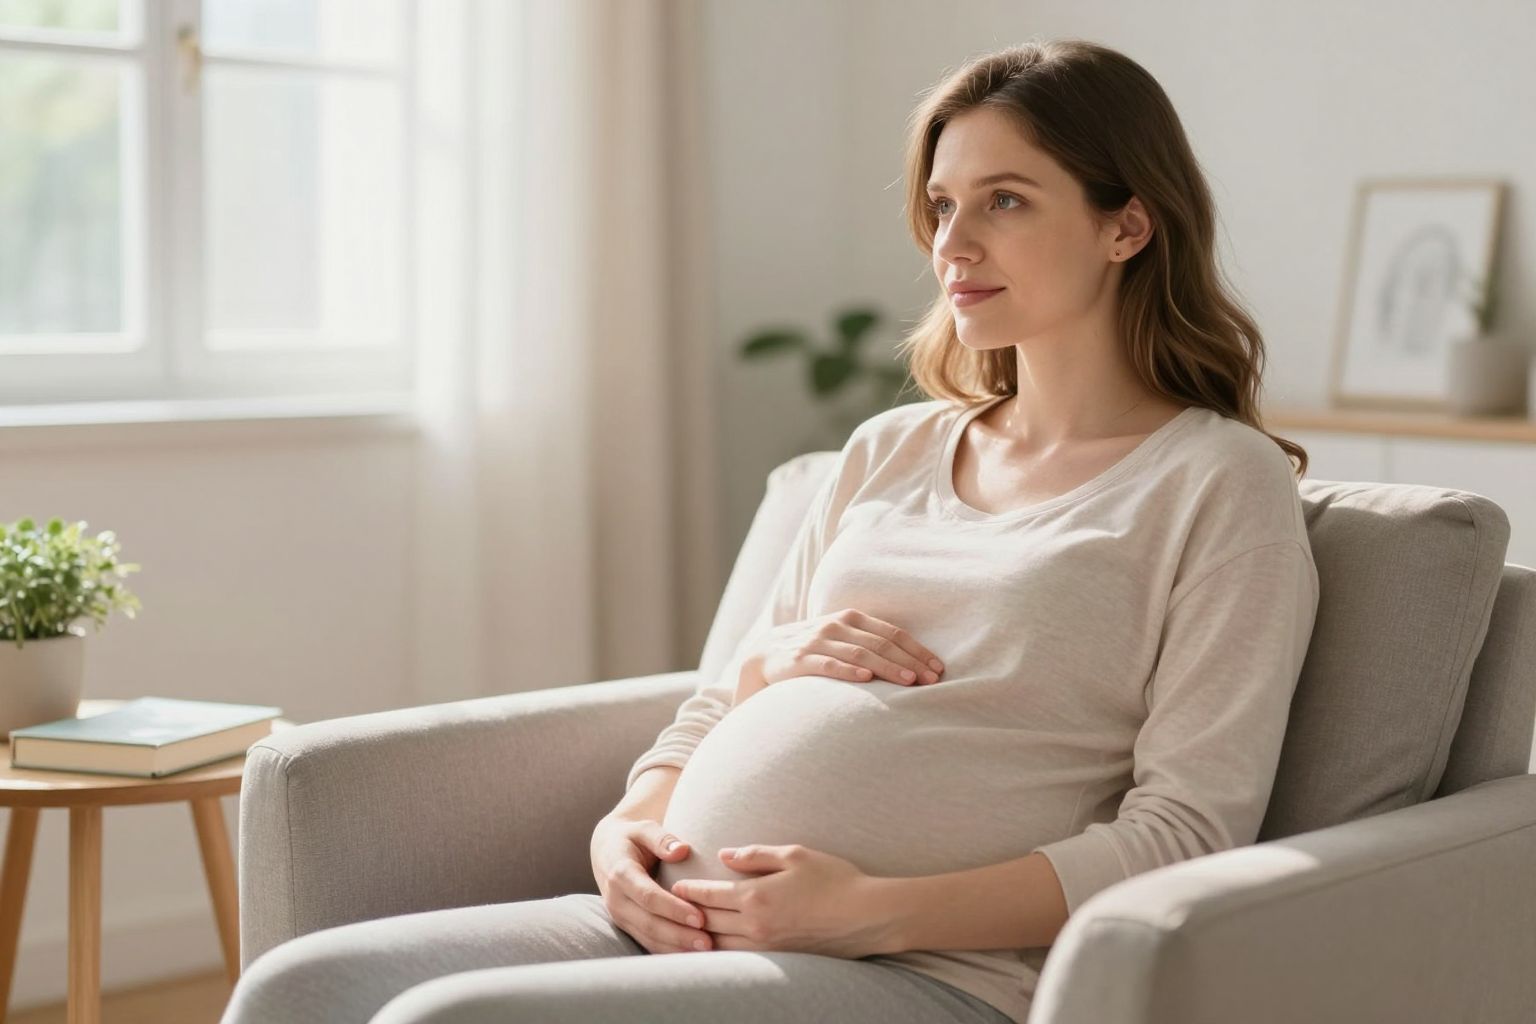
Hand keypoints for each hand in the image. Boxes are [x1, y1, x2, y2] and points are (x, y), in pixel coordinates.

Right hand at [589, 814, 714, 953]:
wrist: (606, 851)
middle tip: (708, 941)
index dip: (674, 909)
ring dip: (675, 947)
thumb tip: (681, 850)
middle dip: (679, 935)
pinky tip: (690, 954)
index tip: (700, 918)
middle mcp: (616, 899)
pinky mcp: (626, 925)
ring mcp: (619, 916)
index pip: (648, 897)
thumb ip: (661, 838)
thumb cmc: (632, 838)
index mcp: (620, 874)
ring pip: (647, 938)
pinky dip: (668, 951)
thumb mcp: (643, 828)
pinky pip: (647, 942)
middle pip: (649, 923)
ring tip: (705, 951)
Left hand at [667, 843, 895, 958]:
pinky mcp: (780, 960)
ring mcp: (767, 947)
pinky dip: (723, 953)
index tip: (675, 886)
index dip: (689, 890)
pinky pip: (740, 959)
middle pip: (709, 923)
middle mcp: (756, 926)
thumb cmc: (834, 879)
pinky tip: (717, 948)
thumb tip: (724, 855)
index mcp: (756, 896)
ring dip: (701, 939)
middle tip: (670, 908)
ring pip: (721, 946)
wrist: (867, 916)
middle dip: (688, 915)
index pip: (710, 895)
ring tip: (685, 931)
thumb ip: (755, 855)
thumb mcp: (795, 855)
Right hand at [741, 609, 946, 693]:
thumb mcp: (840, 640)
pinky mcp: (798, 660)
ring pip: (859, 653)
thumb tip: (913, 663)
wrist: (762, 656)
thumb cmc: (812, 650)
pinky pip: (827, 665)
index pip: (891, 632)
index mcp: (850, 618)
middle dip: (909, 661)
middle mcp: (835, 626)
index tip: (938, 668)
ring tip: (909, 681)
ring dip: (887, 667)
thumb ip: (868, 644)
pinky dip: (848, 671)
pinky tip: (866, 679)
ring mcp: (815, 642)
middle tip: (931, 680)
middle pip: (880, 643)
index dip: (917, 650)